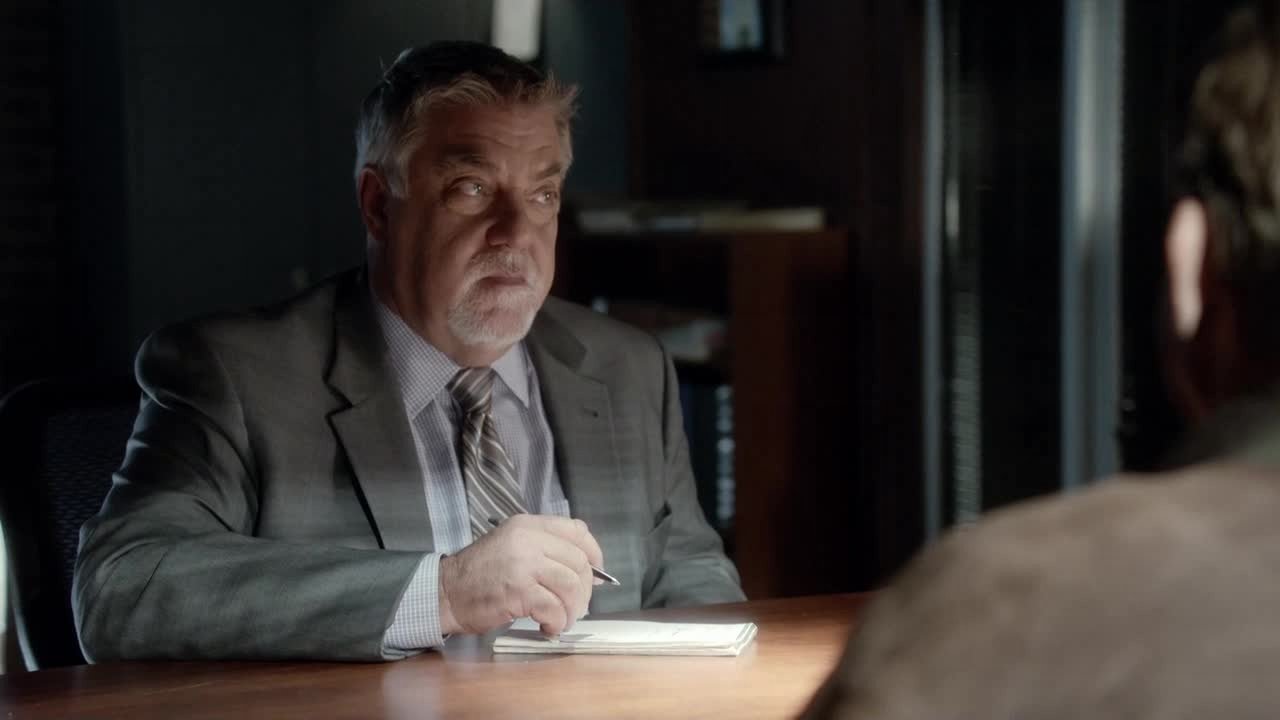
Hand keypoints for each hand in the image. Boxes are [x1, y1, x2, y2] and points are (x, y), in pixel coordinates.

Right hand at [438, 514, 604, 636]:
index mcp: (528, 525)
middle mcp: (528, 539)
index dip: (594, 554)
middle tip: (576, 607)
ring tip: (562, 620)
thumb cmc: (480, 574)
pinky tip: (548, 627)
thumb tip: (587, 570)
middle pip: (579, 562)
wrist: (447, 592)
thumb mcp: (512, 545)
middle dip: (585, 590)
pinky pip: (554, 608)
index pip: (577, 531)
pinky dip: (557, 622)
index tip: (597, 573)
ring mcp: (524, 563)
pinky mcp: (519, 590)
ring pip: (571, 585)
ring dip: (572, 610)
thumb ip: (544, 548)